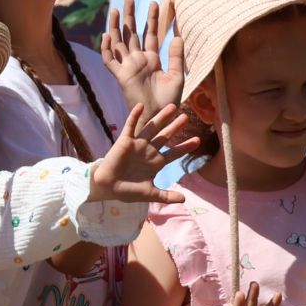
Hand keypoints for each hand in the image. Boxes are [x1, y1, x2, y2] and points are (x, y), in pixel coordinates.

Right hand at [86, 104, 200, 205]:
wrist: (108, 188)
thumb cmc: (128, 191)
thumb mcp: (150, 194)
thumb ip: (166, 196)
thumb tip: (184, 200)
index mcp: (156, 162)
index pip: (174, 153)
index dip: (185, 147)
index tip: (198, 140)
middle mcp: (148, 151)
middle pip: (165, 136)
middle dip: (176, 127)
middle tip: (187, 117)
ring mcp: (137, 144)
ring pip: (152, 127)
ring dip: (161, 117)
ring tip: (172, 106)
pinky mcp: (125, 141)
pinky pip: (130, 126)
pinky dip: (135, 115)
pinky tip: (141, 105)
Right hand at [100, 0, 184, 115]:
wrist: (159, 115)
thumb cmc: (169, 100)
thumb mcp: (177, 75)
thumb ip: (176, 56)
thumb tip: (177, 36)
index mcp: (152, 59)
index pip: (150, 34)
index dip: (152, 19)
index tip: (155, 3)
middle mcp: (138, 60)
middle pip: (131, 33)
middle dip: (130, 16)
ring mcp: (128, 67)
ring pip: (118, 42)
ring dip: (116, 26)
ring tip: (115, 9)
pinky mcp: (121, 76)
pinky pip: (110, 61)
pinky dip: (106, 49)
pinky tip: (107, 35)